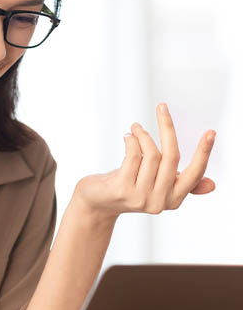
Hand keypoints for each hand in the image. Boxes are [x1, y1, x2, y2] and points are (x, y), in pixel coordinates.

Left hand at [72, 103, 215, 220]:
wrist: (96, 202)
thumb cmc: (127, 186)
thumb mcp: (155, 185)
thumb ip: (178, 182)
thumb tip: (211, 185)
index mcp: (173, 199)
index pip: (195, 174)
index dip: (203, 152)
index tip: (211, 132)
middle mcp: (160, 202)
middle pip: (172, 157)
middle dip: (168, 128)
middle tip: (162, 107)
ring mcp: (141, 197)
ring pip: (151, 154)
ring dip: (143, 135)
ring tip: (135, 128)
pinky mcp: (122, 190)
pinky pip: (133, 156)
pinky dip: (132, 141)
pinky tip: (127, 137)